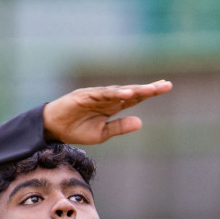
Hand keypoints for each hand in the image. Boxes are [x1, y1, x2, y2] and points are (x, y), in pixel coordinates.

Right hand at [43, 81, 171, 145]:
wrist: (54, 129)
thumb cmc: (76, 129)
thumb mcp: (102, 133)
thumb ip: (120, 127)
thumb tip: (141, 122)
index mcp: (112, 106)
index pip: (135, 98)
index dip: (150, 93)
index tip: (166, 87)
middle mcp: (107, 98)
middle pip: (131, 92)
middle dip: (148, 88)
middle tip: (166, 85)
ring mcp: (96, 95)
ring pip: (119, 91)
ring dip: (135, 90)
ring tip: (151, 90)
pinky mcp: (84, 95)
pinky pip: (102, 94)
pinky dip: (115, 93)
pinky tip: (127, 94)